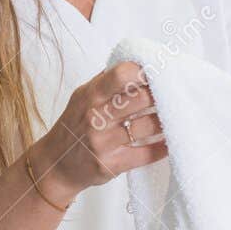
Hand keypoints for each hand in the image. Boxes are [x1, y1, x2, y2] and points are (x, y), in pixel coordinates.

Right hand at [28, 60, 166, 205]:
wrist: (55, 165)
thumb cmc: (74, 127)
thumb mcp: (82, 97)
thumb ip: (106, 82)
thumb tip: (136, 64)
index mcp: (91, 95)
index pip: (122, 75)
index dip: (145, 72)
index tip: (158, 72)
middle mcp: (96, 117)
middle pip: (141, 98)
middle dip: (162, 96)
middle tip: (173, 96)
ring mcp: (104, 142)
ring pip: (148, 126)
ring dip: (166, 121)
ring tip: (175, 117)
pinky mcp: (112, 164)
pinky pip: (147, 154)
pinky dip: (163, 147)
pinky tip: (169, 141)